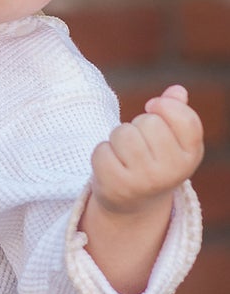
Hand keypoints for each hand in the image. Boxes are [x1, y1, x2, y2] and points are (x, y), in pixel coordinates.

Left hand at [91, 84, 202, 212]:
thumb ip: (176, 112)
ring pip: (123, 133)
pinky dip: (102, 152)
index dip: (165, 105)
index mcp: (191, 155)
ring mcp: (145, 181)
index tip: (153, 107)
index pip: (184, 117)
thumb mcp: (171, 139)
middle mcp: (172, 171)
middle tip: (139, 142)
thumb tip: (177, 91)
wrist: (134, 202)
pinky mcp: (117, 187)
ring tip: (124, 153)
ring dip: (117, 137)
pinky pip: (102, 150)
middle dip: (137, 125)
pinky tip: (111, 166)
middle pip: (148, 122)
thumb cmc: (153, 160)